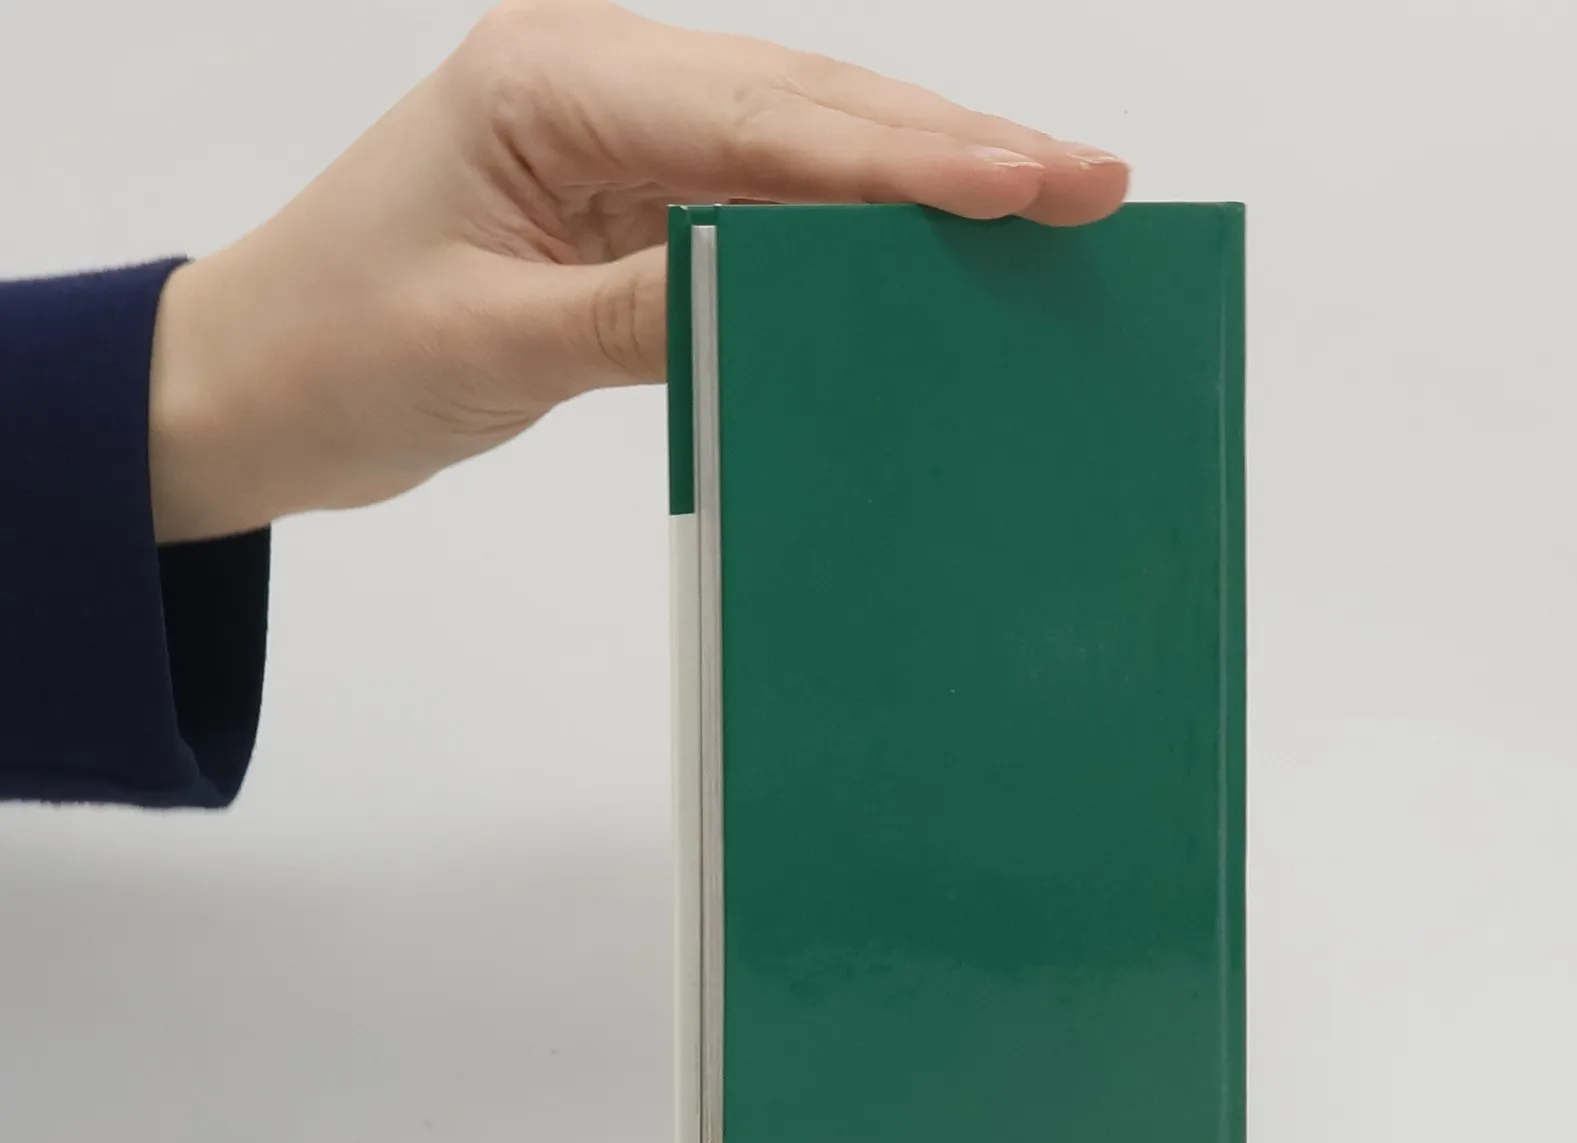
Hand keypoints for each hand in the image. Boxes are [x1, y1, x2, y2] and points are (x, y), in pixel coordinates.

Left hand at [148, 0, 1129, 542]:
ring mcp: (615, 138)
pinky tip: (927, 250)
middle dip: (953, 149)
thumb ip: (651, 308)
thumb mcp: (497, 344)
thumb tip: (798, 293)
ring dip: (918, 181)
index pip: (768, 120)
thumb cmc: (335, 354)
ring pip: (800, 148)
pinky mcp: (625, 201)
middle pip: (807, 109)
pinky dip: (849, 233)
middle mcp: (595, 83)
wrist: (250, 389)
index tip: (1034, 179)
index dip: (913, 156)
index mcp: (551, 84)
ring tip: (1046, 204)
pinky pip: (762, 208)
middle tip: (1090, 181)